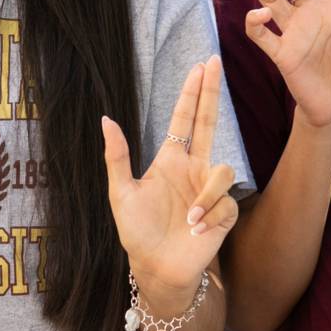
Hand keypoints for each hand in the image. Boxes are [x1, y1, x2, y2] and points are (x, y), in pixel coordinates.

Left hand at [103, 57, 239, 304]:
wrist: (156, 268)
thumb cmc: (138, 232)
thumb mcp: (121, 192)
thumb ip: (117, 156)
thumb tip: (106, 118)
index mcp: (170, 160)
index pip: (185, 120)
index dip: (192, 93)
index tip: (200, 66)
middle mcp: (193, 169)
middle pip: (210, 123)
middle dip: (212, 92)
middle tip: (215, 63)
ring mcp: (210, 190)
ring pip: (222, 170)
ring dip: (205, 195)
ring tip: (188, 219)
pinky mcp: (224, 212)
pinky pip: (224, 201)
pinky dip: (208, 214)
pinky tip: (196, 229)